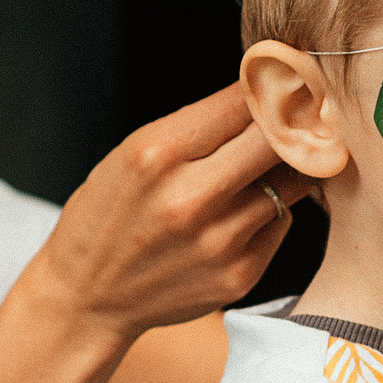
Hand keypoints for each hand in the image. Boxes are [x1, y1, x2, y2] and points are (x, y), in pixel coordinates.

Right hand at [31, 83, 312, 340]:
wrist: (89, 297)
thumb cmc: (109, 214)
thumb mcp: (133, 152)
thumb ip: (199, 125)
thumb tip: (268, 93)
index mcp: (157, 154)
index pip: (243, 100)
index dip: (267, 88)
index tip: (278, 85)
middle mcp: (190, 198)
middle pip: (280, 139)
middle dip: (289, 124)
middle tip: (291, 120)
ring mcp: (219, 242)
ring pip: (292, 181)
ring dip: (283, 169)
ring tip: (252, 173)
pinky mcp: (239, 275)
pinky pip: (282, 221)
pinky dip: (269, 211)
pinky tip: (235, 218)